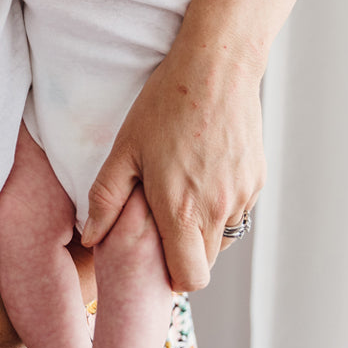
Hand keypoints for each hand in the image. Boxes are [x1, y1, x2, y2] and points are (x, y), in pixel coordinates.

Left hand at [81, 40, 264, 291]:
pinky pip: (238, 209)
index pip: (189, 279)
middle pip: (205, 261)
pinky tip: (200, 167)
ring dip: (202, 225)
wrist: (215, 68)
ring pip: (223, 236)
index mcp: (182, 210)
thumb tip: (91, 236)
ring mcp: (242, 196)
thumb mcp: (125, 149)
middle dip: (183, 249)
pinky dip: (220, 202)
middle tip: (160, 212)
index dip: (171, 273)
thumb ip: (106, 199)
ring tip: (180, 183)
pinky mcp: (256, 179)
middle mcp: (218, 211)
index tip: (155, 250)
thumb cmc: (165, 104)